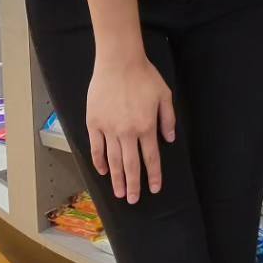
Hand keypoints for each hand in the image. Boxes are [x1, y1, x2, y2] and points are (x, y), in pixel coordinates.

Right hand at [85, 57, 175, 201]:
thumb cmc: (144, 77)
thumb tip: (169, 139)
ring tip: (119, 193)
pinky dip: (99, 161)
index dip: (153, 175)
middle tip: (133, 199)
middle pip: (130, 165)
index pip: (151, 158)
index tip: (154, 188)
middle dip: (133, 184)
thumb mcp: (165, 96)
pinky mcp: (93, 123)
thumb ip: (168, 119)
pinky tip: (102, 172)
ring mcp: (108, 129)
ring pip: (112, 160)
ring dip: (116, 179)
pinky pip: (96, 148)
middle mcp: (127, 132)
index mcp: (146, 127)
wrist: (118, 63)